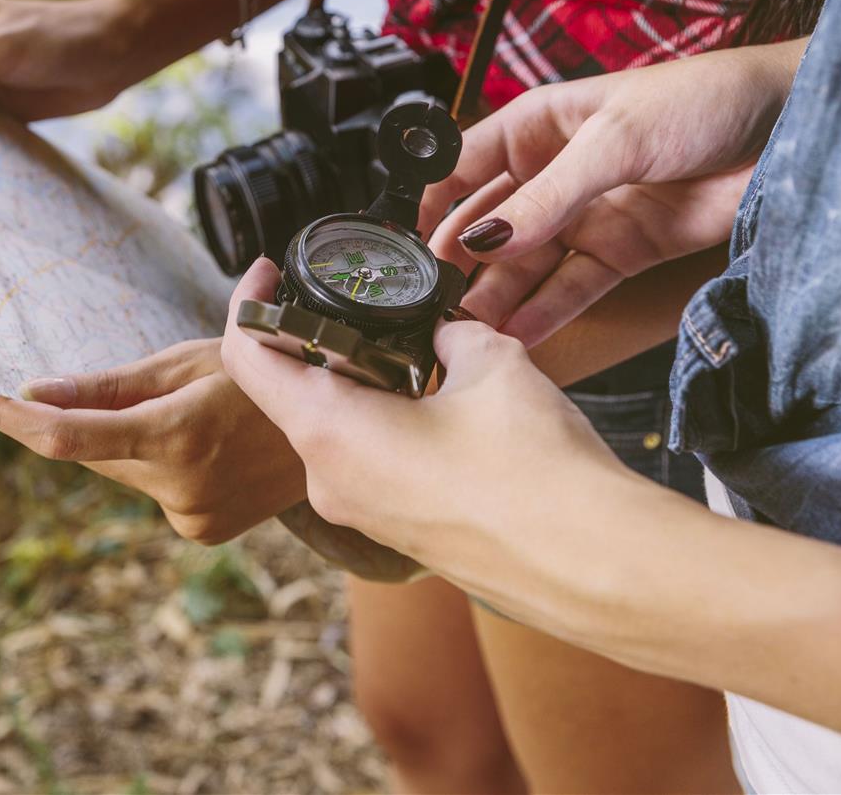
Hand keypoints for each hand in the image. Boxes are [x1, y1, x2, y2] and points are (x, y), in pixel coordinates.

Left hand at [0, 339, 305, 543]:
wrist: (335, 426)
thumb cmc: (260, 374)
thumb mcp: (184, 362)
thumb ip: (106, 387)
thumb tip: (35, 393)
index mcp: (177, 435)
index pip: (68, 438)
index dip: (15, 419)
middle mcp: (182, 488)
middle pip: (92, 452)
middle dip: (76, 419)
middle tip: (79, 384)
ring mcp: (193, 517)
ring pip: (118, 471)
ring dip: (119, 442)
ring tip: (172, 409)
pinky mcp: (200, 530)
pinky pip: (148, 489)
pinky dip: (149, 463)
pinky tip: (191, 441)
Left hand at [219, 260, 625, 601]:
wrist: (593, 567)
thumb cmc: (536, 471)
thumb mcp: (490, 363)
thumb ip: (446, 333)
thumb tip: (438, 329)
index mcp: (329, 431)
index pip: (247, 357)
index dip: (249, 302)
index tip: (272, 271)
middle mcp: (328, 479)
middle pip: (288, 392)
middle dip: (317, 340)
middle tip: (360, 300)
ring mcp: (359, 512)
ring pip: (330, 427)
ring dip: (357, 381)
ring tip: (412, 346)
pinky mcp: (394, 529)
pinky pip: (365, 461)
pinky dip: (383, 420)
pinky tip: (437, 399)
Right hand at [418, 41, 803, 344]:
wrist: (789, 129)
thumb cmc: (702, 101)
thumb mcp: (613, 142)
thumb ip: (546, 198)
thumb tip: (484, 239)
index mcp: (536, 126)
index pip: (462, 168)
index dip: (431, 205)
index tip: (405, 246)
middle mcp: (551, 174)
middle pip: (488, 225)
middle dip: (458, 262)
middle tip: (430, 301)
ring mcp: (585, 216)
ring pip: (525, 265)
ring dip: (496, 297)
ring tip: (464, 330)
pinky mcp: (621, 252)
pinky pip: (571, 289)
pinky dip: (544, 314)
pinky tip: (514, 335)